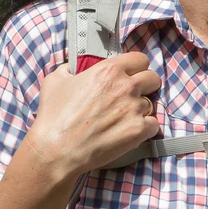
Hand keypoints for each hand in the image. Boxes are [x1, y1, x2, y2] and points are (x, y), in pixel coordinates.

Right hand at [24, 52, 161, 182]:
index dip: (136, 67)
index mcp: (108, 70)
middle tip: (133, 95)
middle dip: (146, 85)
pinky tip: (129, 131)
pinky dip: (145, 128)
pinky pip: (154, 125)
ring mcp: (134, 109)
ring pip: (152, 104)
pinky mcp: (138, 131)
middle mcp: (125, 86)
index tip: (130, 75)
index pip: (139, 59)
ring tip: (124, 118)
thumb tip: (72, 68)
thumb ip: (68, 69)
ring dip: (141, 109)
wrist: (56, 149)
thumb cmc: (54, 116)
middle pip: (153, 78)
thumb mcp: (54, 81)